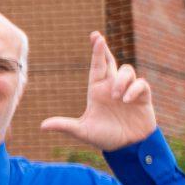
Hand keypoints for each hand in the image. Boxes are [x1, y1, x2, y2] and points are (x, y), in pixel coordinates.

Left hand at [40, 30, 157, 151]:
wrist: (127, 147)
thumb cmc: (104, 137)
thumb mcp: (82, 131)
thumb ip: (64, 126)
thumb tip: (42, 126)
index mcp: (97, 91)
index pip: (97, 67)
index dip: (97, 52)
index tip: (95, 37)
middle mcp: (112, 87)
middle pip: (111, 61)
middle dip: (104, 49)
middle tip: (98, 38)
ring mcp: (128, 90)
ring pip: (126, 71)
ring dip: (121, 81)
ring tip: (116, 97)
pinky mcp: (143, 97)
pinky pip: (141, 84)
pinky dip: (134, 89)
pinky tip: (126, 101)